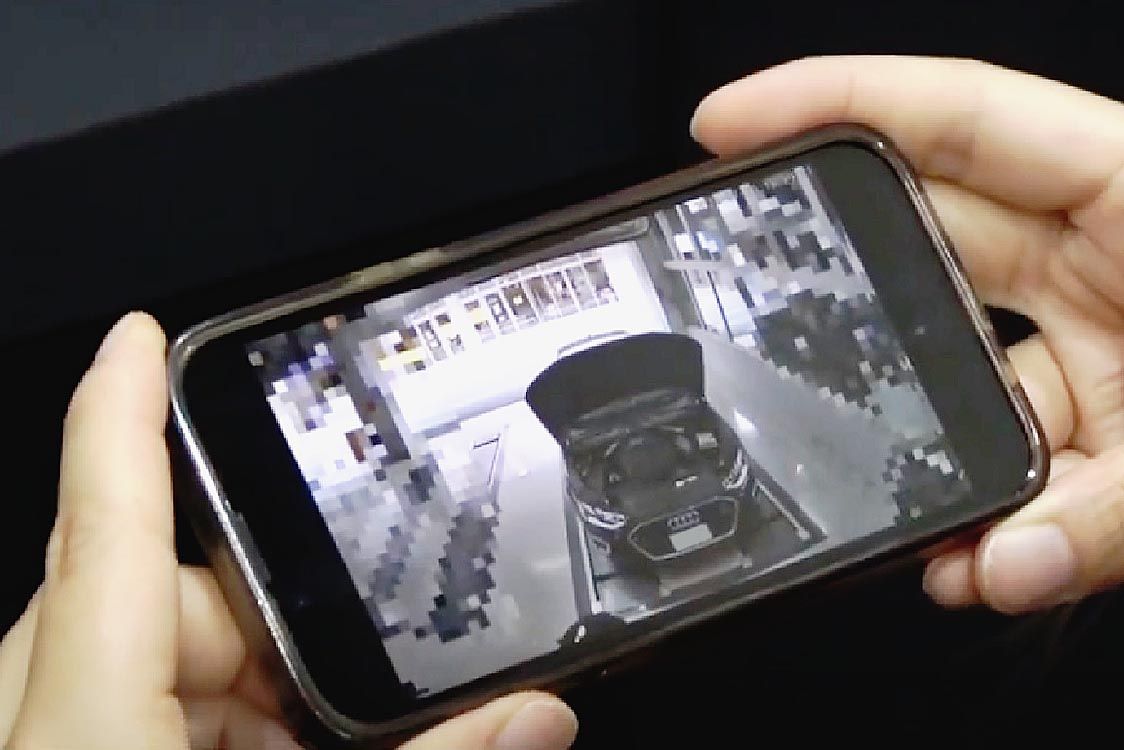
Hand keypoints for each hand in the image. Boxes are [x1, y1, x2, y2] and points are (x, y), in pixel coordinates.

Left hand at [0, 312, 578, 749]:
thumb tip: (538, 718)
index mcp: (88, 734)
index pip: (100, 533)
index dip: (115, 417)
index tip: (143, 334)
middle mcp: (55, 725)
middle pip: (156, 601)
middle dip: (264, 624)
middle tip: (344, 697)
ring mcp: (61, 744)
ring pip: (157, 657)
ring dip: (249, 692)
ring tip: (312, 743)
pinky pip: (151, 705)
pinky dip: (220, 721)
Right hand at [691, 55, 1123, 615]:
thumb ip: (1123, 508)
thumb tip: (1001, 565)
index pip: (957, 120)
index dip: (832, 103)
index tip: (729, 125)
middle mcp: (1112, 249)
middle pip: (933, 232)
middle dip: (839, 281)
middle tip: (746, 305)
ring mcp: (1107, 329)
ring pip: (967, 365)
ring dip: (926, 437)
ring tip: (907, 510)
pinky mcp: (1114, 406)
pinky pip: (1018, 439)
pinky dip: (992, 500)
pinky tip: (982, 553)